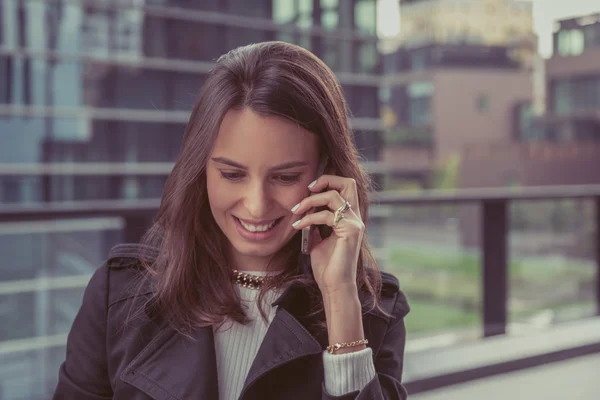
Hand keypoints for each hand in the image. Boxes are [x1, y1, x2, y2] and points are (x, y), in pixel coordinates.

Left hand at [291, 175, 364, 293]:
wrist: (334, 286)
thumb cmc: (327, 266)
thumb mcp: (318, 239)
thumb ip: (316, 224)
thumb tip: (305, 211)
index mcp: (349, 217)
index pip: (345, 187)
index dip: (328, 182)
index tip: (309, 190)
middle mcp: (355, 217)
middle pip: (347, 183)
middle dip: (326, 180)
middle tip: (307, 189)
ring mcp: (354, 223)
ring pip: (333, 196)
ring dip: (310, 201)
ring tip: (296, 211)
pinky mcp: (350, 231)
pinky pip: (326, 215)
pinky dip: (309, 218)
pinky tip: (299, 226)